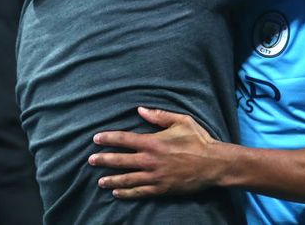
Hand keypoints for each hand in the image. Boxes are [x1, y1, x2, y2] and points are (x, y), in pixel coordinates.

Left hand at [88, 107, 222, 198]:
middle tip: (90, 160)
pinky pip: (140, 192)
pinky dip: (127, 193)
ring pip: (127, 179)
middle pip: (121, 161)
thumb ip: (159, 115)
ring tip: (100, 181)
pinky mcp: (162, 189)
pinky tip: (117, 193)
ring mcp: (155, 176)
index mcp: (153, 142)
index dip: (108, 139)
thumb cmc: (198, 140)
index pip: (124, 139)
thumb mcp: (181, 121)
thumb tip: (140, 110)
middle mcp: (150, 160)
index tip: (96, 139)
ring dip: (111, 180)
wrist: (214, 164)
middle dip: (104, 160)